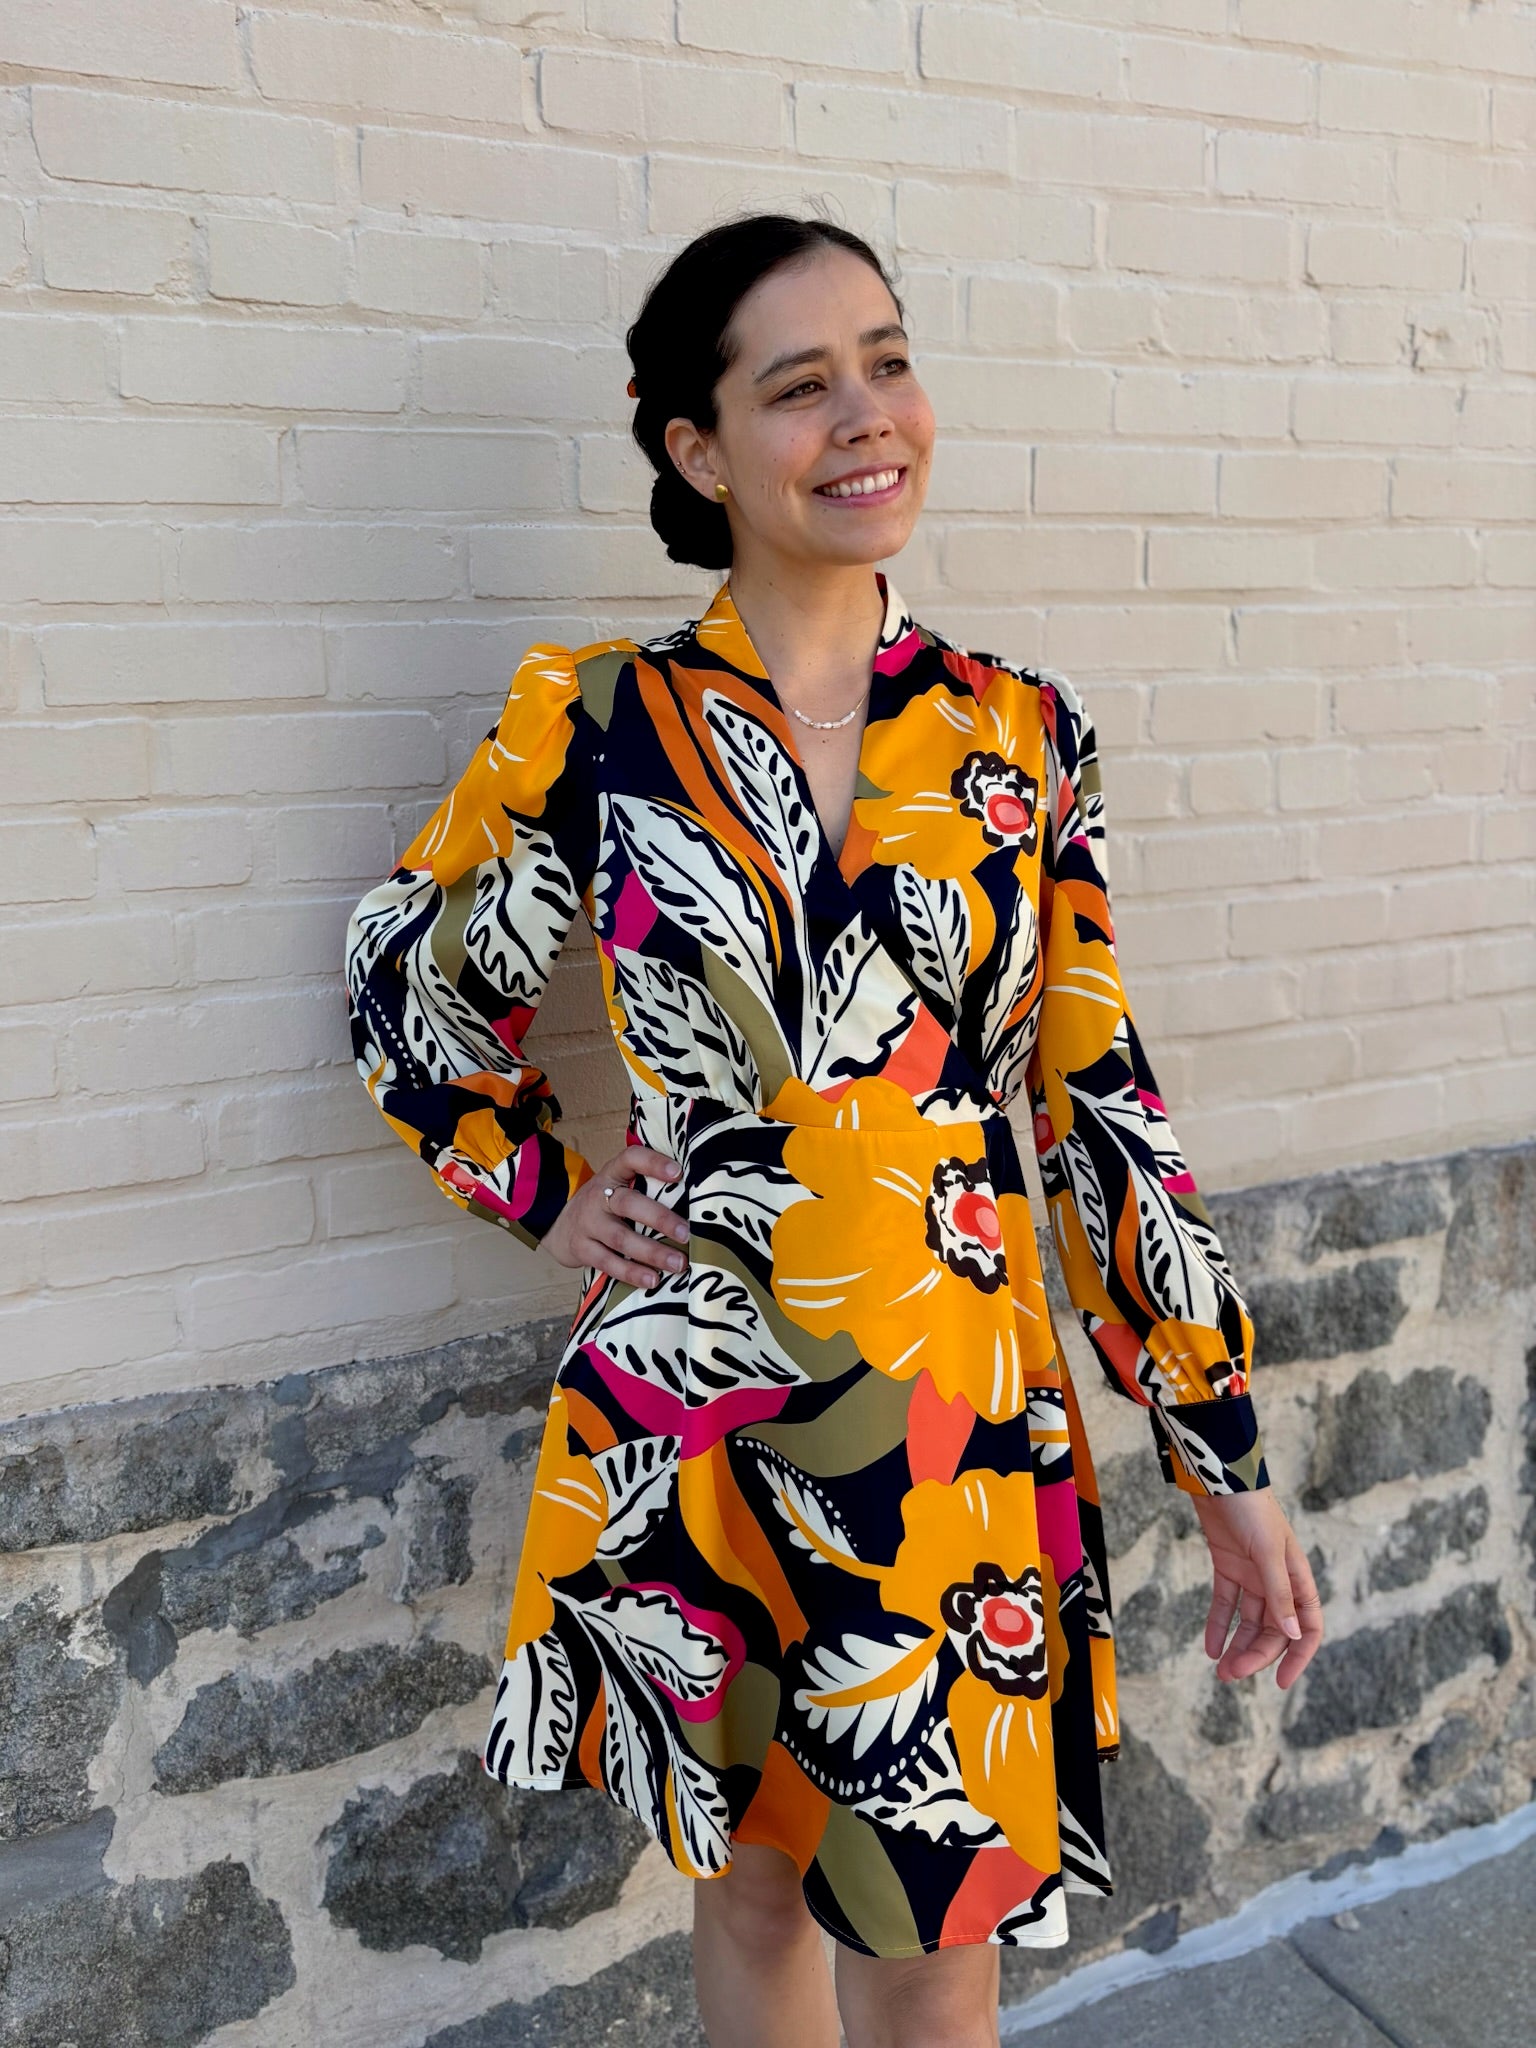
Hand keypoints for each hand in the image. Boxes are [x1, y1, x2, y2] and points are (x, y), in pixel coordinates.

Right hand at [541, 1145, 689, 1290]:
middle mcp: (598, 1196)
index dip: (653, 1163)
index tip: (678, 1172)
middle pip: (627, 1203)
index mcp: (612, 1174)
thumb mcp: (618, 1186)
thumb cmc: (604, 1205)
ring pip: (620, 1238)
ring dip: (651, 1252)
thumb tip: (697, 1195)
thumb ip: (646, 1185)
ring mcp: (588, 1224)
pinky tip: (653, 1280)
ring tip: (678, 1263)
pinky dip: (631, 1273)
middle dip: (659, 1218)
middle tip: (686, 1232)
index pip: (630, 1159)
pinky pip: (608, 1263)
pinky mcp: (582, 1249)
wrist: (558, 1225)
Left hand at [1190, 1488, 1322, 1689]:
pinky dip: (1218, 1625)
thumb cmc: (1251, 1509)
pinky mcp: (1227, 1566)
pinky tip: (1210, 1647)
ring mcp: (1252, 1575)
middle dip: (1257, 1655)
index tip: (1282, 1683)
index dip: (1298, 1656)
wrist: (1219, 1477)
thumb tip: (1293, 1635)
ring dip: (1238, 1646)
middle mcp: (1277, 1581)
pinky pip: (1225, 1604)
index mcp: (1298, 1578)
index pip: (1308, 1627)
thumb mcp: (1268, 1552)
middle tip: (1232, 1675)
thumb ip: (1280, 1594)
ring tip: (1221, 1670)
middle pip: (1274, 1630)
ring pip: (1249, 1622)